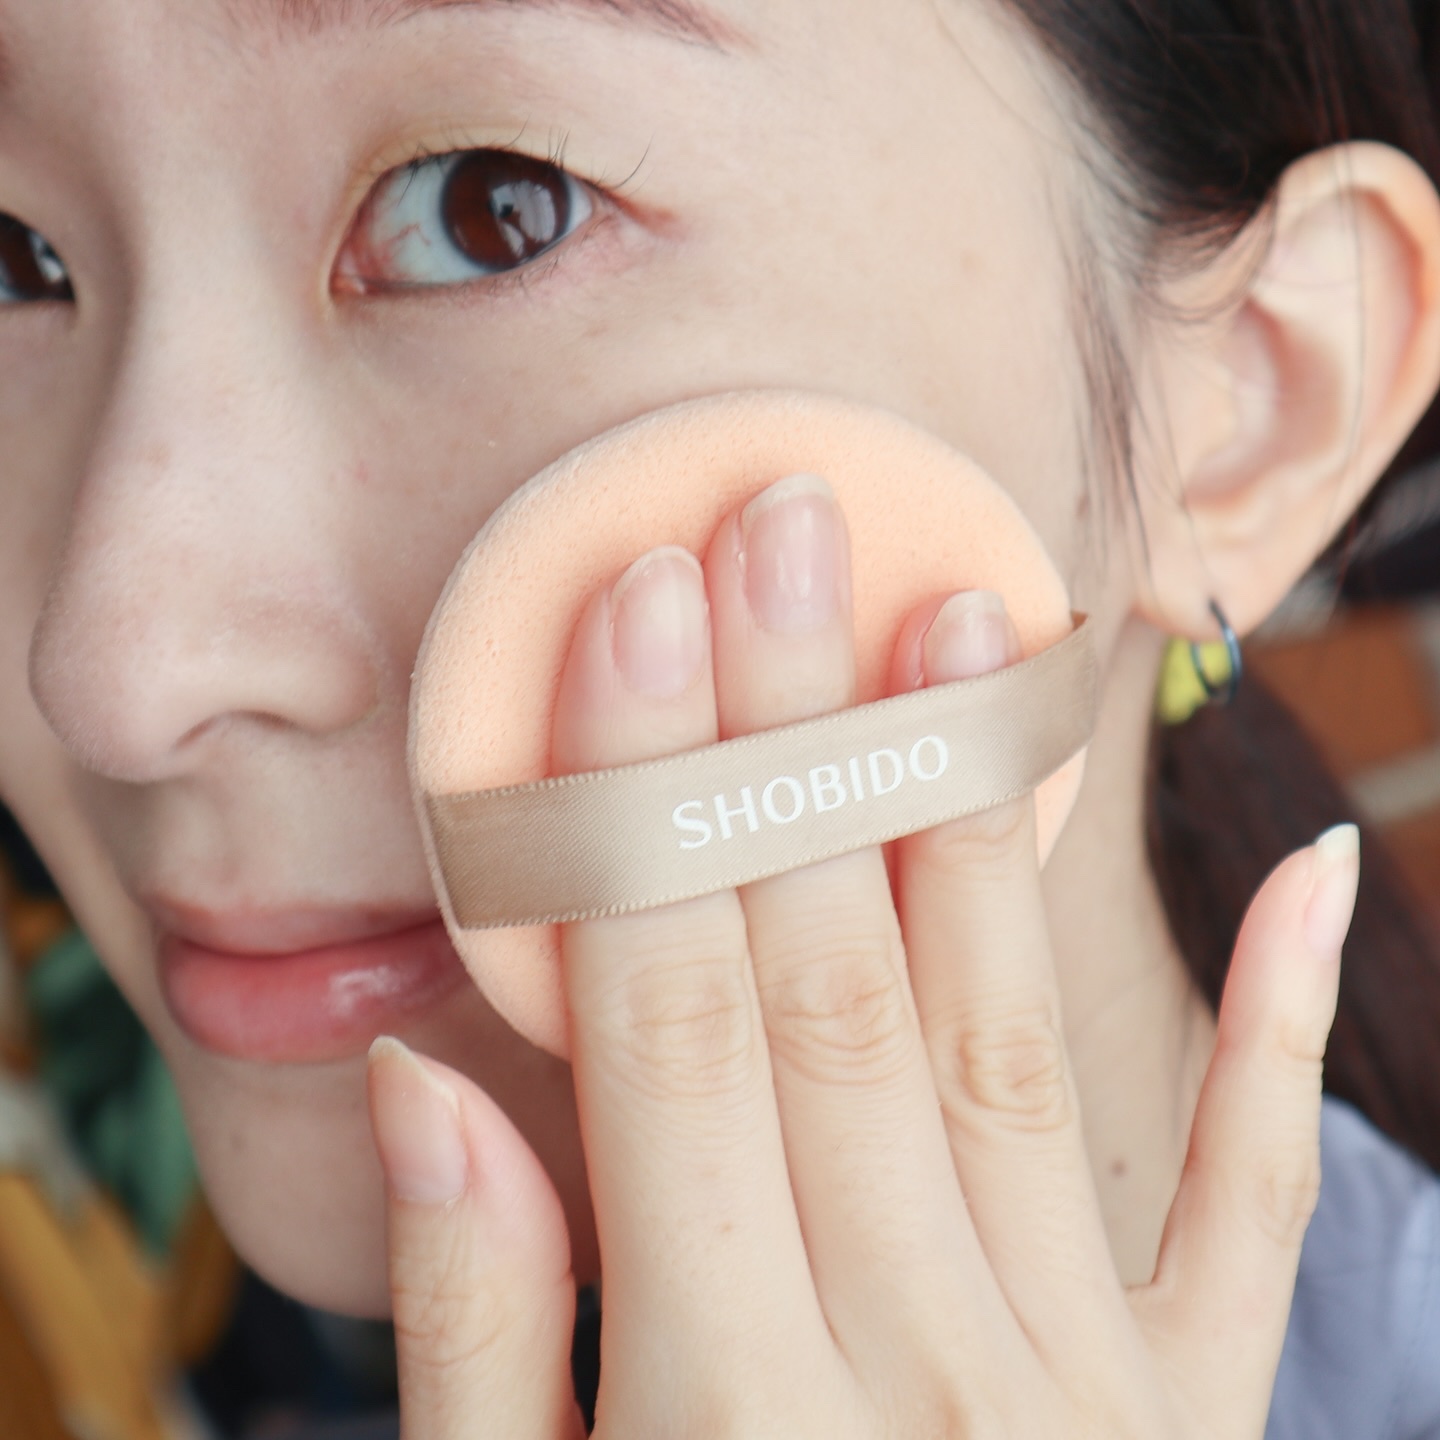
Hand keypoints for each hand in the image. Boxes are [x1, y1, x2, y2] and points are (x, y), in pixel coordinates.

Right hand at [367, 474, 1356, 1437]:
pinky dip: (1288, 1035)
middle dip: (786, 732)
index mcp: (722, 1400)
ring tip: (966, 616)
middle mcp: (920, 1363)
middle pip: (827, 982)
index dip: (638, 805)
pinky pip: (1242, 1203)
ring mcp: (1084, 1390)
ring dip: (973, 812)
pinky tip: (1305, 865)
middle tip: (781, 524)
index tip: (631, 610)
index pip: (666, 1022)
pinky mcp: (1192, 1418)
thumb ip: (474, 1329)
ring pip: (1008, 1038)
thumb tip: (434, 1085)